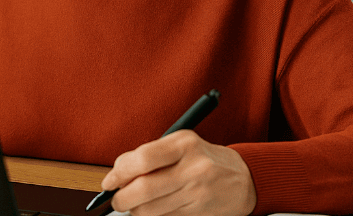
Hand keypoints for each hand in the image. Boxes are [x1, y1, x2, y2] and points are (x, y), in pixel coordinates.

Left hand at [100, 130, 256, 215]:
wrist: (243, 178)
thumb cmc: (203, 158)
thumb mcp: (180, 144)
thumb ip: (149, 155)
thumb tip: (117, 173)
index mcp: (184, 144)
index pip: (143, 158)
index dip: (119, 172)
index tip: (109, 181)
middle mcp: (193, 168)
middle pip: (144, 189)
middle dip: (122, 198)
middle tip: (115, 198)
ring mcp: (197, 193)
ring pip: (152, 210)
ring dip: (135, 210)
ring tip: (133, 204)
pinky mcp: (199, 213)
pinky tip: (152, 208)